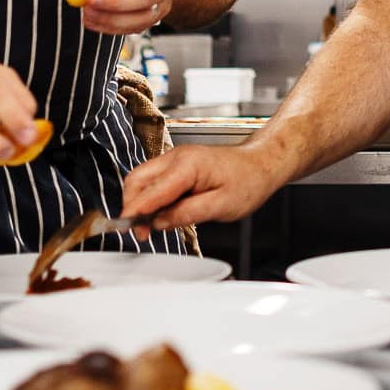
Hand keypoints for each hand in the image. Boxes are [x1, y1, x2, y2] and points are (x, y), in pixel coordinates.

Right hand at [119, 144, 287, 235]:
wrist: (261, 164)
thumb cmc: (248, 181)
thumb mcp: (220, 206)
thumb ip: (186, 214)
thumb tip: (159, 223)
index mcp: (187, 166)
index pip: (150, 191)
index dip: (136, 212)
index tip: (129, 229)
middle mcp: (176, 157)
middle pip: (137, 180)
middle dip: (132, 206)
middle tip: (139, 231)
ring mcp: (175, 158)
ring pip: (142, 179)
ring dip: (140, 202)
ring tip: (149, 225)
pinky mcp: (177, 164)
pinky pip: (154, 179)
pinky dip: (150, 196)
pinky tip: (159, 212)